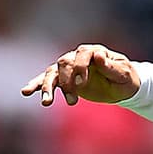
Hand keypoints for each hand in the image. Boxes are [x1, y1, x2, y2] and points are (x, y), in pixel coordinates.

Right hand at [21, 44, 140, 106]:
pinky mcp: (65, 79)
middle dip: (66, 81)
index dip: (81, 67)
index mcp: (96, 51)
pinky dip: (37, 85)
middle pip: (65, 63)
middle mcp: (80, 57)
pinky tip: (26, 92)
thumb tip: (99, 56)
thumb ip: (110, 66)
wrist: (123, 87)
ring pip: (53, 72)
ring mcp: (70, 67)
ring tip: (46, 102)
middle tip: (73, 99)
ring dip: (48, 87)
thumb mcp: (123, 74)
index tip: (82, 83)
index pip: (83, 54)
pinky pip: (48, 80)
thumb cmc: (126, 78)